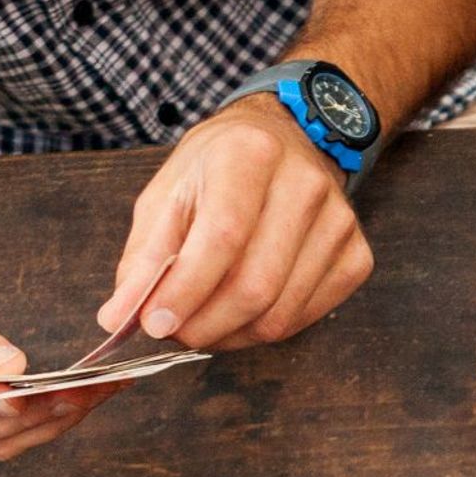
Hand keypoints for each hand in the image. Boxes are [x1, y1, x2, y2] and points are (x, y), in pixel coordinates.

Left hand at [100, 97, 371, 349]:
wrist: (284, 142)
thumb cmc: (217, 171)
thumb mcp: (166, 196)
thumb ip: (143, 259)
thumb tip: (119, 319)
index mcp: (249, 154)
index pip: (223, 237)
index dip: (186, 290)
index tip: (154, 324)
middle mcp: (304, 183)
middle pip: (255, 285)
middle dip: (204, 325)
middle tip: (174, 332)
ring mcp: (338, 221)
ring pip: (280, 312)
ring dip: (230, 334)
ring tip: (203, 321)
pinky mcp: (357, 254)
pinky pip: (305, 318)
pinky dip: (262, 330)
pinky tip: (241, 313)